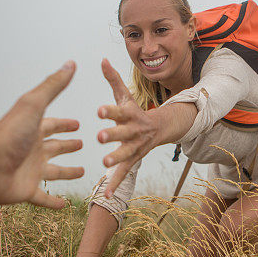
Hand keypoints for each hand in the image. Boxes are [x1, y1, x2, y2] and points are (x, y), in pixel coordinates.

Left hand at [0, 61, 83, 208]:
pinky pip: (43, 198)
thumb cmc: (7, 135)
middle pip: (54, 147)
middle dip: (67, 144)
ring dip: (66, 172)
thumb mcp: (33, 105)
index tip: (78, 124)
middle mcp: (32, 150)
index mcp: (33, 130)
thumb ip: (52, 86)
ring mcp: (29, 171)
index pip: (52, 125)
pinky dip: (54, 202)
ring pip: (53, 172)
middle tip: (80, 143)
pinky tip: (65, 205)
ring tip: (81, 172)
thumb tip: (70, 63)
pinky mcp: (26, 191)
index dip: (65, 124)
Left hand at [96, 58, 156, 197]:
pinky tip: (106, 196)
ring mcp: (134, 147)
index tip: (98, 111)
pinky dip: (115, 185)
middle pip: (123, 133)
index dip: (110, 111)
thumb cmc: (134, 111)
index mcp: (129, 115)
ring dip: (115, 158)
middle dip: (112, 135)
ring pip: (125, 154)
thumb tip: (102, 60)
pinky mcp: (131, 161)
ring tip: (104, 161)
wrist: (158, 130)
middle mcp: (133, 131)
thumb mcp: (125, 96)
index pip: (118, 111)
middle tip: (100, 136)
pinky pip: (123, 174)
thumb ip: (113, 80)